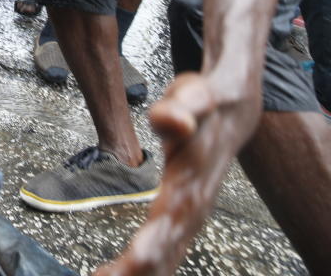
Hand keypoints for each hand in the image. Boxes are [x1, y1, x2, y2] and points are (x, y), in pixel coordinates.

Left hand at [94, 71, 261, 275]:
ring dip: (140, 274)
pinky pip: (166, 248)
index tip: (126, 269)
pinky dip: (146, 266)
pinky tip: (122, 275)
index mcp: (190, 185)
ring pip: (166, 255)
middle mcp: (192, 207)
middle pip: (165, 250)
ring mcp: (190, 215)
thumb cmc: (205, 105)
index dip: (148, 249)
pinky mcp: (184, 215)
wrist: (232, 112)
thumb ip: (180, 109)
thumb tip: (172, 120)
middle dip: (138, 273)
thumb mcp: (193, 97)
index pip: (168, 225)